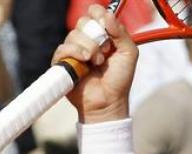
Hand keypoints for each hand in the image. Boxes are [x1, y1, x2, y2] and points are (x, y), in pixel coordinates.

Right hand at [56, 5, 138, 122]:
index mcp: (103, 36)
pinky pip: (63, 48)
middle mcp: (87, 40)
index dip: (98, 14)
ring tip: (97, 63)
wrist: (108, 101)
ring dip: (89, 48)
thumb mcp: (129, 54)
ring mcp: (74, 50)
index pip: (95, 13)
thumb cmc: (119, 80)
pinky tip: (86, 64)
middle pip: (83, 21)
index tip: (105, 23)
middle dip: (96, 35)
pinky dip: (76, 53)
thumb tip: (108, 15)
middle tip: (105, 50)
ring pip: (74, 34)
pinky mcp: (63, 61)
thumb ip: (121, 33)